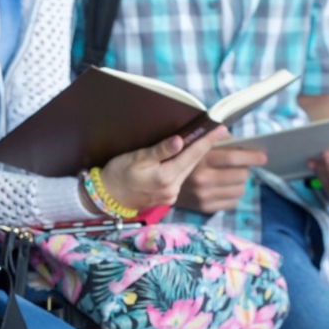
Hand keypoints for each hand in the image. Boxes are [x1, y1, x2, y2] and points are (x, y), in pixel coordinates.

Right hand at [97, 127, 232, 211]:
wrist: (106, 197)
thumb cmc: (117, 174)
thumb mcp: (136, 158)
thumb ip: (160, 151)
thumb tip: (180, 141)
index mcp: (165, 177)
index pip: (193, 155)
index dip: (207, 140)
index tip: (222, 129)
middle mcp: (172, 189)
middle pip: (193, 163)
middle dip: (205, 147)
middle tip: (218, 131)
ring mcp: (170, 196)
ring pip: (187, 171)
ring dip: (195, 157)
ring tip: (204, 142)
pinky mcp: (167, 199)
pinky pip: (180, 179)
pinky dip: (184, 167)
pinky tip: (185, 158)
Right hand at [176, 144, 267, 213]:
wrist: (151, 184)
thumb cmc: (174, 159)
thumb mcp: (189, 144)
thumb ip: (213, 140)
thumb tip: (235, 138)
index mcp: (199, 161)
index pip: (232, 158)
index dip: (250, 156)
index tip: (263, 156)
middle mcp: (202, 181)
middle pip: (240, 175)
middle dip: (245, 168)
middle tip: (241, 165)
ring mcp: (203, 197)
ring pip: (239, 190)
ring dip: (240, 182)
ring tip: (231, 176)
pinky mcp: (204, 208)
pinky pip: (232, 202)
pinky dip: (232, 194)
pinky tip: (224, 188)